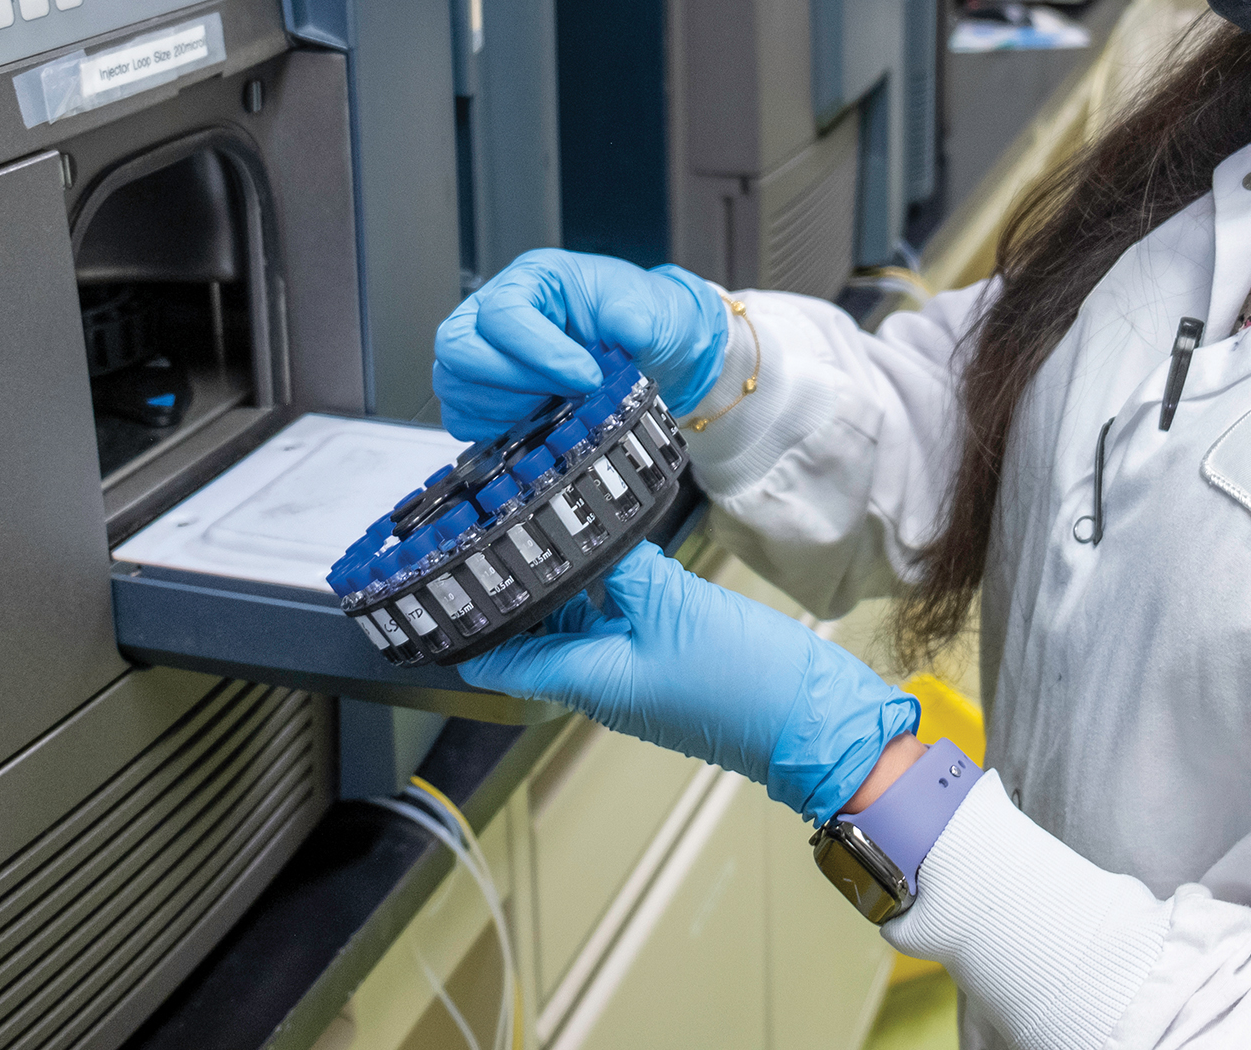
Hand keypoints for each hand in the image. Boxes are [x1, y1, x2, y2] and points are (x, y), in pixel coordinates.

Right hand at [432, 249, 729, 442]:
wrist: (647, 352)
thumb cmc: (636, 317)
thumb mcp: (647, 305)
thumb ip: (635, 316)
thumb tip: (629, 331)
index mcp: (529, 280)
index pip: (503, 313)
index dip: (540, 352)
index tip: (587, 376)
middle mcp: (491, 314)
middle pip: (459, 349)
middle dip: (516, 382)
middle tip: (567, 394)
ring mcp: (480, 356)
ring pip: (457, 388)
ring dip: (511, 410)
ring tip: (559, 407)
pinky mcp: (480, 396)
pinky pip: (462, 420)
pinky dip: (498, 432)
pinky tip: (539, 423)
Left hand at [462, 542, 918, 822]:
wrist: (815, 722)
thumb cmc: (744, 681)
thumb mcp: (674, 606)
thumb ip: (624, 568)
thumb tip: (589, 539)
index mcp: (589, 679)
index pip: (500, 660)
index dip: (463, 627)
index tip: (435, 587)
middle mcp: (604, 683)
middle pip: (536, 638)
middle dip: (512, 590)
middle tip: (491, 530)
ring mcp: (638, 675)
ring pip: (578, 626)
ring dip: (561, 586)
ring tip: (543, 527)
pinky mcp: (671, 662)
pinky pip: (620, 623)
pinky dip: (605, 590)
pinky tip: (611, 550)